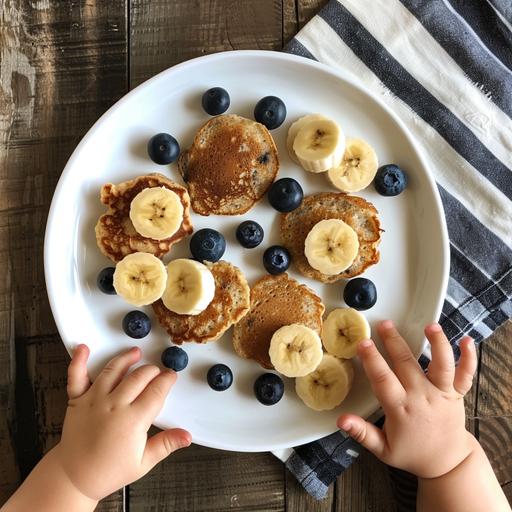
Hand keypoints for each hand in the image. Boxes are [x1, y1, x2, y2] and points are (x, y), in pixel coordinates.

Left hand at [53, 345, 190, 500]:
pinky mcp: (77, 400)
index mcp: (132, 420)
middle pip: (138, 377)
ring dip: (126, 358)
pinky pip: (76, 376)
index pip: (156, 391)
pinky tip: (83, 347)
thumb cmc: (109, 471)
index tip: (172, 376)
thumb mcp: (143, 462)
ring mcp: (94, 400)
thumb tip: (187, 436)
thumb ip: (166, 444)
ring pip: (113, 370)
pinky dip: (78, 360)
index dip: (167, 381)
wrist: (75, 477)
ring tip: (136, 353)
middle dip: (152, 370)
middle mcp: (114, 405)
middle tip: (157, 372)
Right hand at [338, 321, 477, 478]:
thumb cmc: (412, 453)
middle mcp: (422, 398)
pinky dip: (469, 358)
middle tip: (385, 324)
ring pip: (440, 365)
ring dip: (437, 344)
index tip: (363, 343)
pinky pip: (465, 374)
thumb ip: (362, 433)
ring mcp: (442, 394)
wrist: (447, 464)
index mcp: (401, 409)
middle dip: (394, 342)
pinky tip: (466, 340)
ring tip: (430, 326)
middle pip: (407, 364)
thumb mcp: (383, 449)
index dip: (372, 360)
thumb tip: (341, 421)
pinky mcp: (456, 394)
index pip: (383, 379)